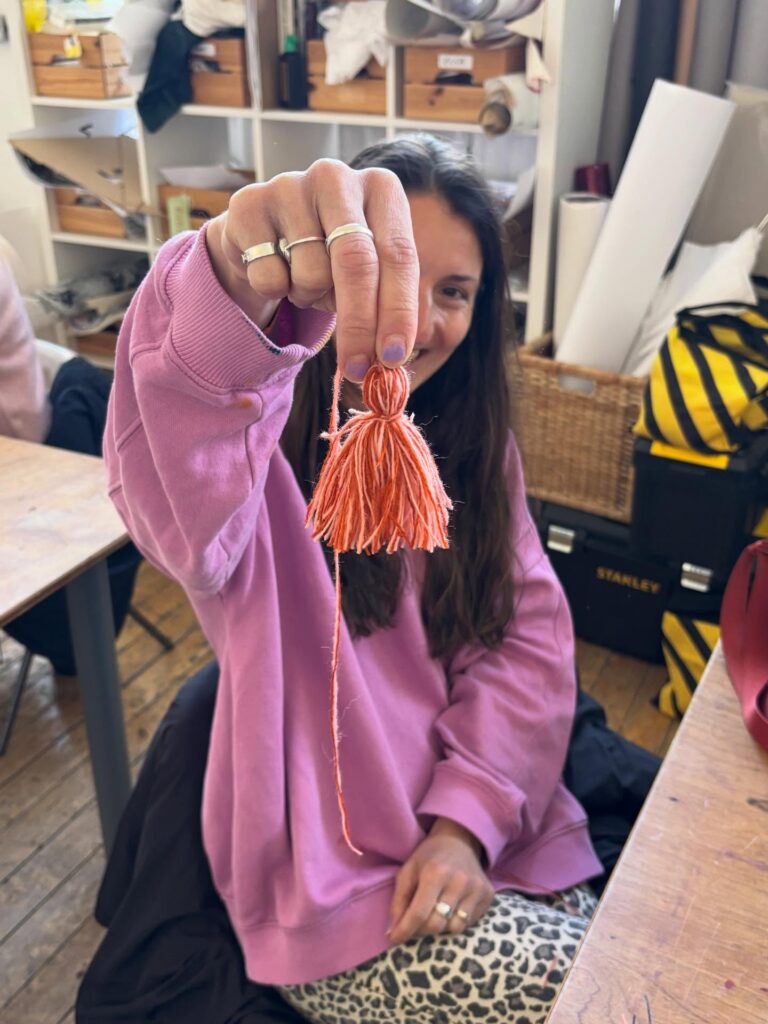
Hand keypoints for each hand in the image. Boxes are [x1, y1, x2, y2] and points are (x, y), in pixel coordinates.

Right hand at [205, 159, 419, 381]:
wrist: (267, 231)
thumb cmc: (330, 255)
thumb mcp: (368, 272)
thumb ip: (386, 305)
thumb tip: (394, 357)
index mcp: (382, 189)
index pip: (398, 254)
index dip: (398, 310)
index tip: (393, 357)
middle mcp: (337, 177)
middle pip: (355, 262)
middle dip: (358, 324)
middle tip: (356, 368)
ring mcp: (290, 185)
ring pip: (310, 273)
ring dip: (311, 298)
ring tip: (306, 281)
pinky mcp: (249, 204)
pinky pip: (269, 275)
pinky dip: (277, 290)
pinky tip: (276, 269)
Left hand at [387, 818, 494, 945]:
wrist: (459, 840)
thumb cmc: (429, 856)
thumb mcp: (408, 870)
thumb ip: (399, 900)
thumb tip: (394, 930)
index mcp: (435, 873)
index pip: (419, 913)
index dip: (405, 930)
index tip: (394, 939)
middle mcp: (459, 882)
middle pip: (436, 925)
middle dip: (421, 930)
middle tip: (415, 923)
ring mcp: (476, 889)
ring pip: (454, 928)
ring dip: (440, 926)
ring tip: (435, 912)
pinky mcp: (488, 895)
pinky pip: (469, 923)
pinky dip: (456, 921)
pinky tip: (451, 907)